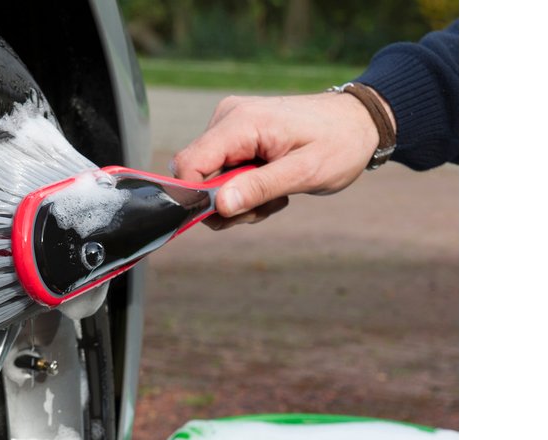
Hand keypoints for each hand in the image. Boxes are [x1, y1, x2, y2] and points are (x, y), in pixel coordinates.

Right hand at [172, 91, 391, 225]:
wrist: (360, 122)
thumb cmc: (340, 144)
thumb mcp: (305, 172)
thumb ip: (259, 188)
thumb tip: (219, 206)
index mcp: (241, 122)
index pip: (188, 164)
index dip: (197, 198)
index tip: (231, 213)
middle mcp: (228, 118)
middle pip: (197, 176)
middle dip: (227, 202)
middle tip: (267, 204)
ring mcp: (230, 125)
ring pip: (210, 180)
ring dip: (240, 199)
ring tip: (277, 193)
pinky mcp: (235, 135)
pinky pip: (223, 173)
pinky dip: (245, 188)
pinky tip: (273, 183)